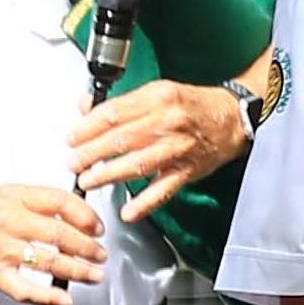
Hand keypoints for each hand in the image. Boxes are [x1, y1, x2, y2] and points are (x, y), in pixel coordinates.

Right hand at [0, 184, 104, 304]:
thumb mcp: (5, 199)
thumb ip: (38, 203)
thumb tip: (80, 215)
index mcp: (13, 196)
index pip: (60, 200)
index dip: (85, 215)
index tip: (97, 228)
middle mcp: (6, 220)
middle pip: (59, 233)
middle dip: (87, 247)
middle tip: (100, 254)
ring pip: (48, 261)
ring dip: (77, 271)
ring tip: (93, 275)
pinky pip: (25, 289)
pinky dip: (48, 296)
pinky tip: (65, 299)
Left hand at [69, 81, 248, 221]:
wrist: (232, 118)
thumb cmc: (191, 106)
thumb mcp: (156, 93)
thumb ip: (120, 103)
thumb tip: (84, 107)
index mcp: (157, 97)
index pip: (114, 113)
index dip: (88, 128)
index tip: (72, 138)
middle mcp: (168, 121)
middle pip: (122, 138)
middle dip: (91, 153)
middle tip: (73, 163)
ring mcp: (178, 148)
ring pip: (138, 163)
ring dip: (109, 174)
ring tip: (88, 181)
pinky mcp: (188, 170)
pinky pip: (164, 189)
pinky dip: (145, 203)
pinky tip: (128, 211)